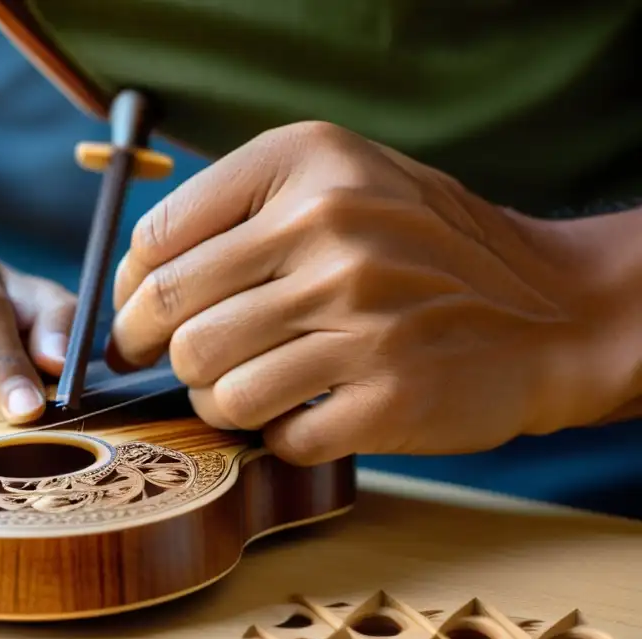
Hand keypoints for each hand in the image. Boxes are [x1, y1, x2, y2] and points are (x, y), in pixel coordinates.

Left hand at [108, 121, 631, 464]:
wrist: (549, 308)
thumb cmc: (419, 250)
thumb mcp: (340, 183)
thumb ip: (238, 214)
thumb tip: (131, 285)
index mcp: (305, 165)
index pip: (157, 240)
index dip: (128, 292)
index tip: (135, 318)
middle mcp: (332, 231)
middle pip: (171, 318)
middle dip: (154, 353)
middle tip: (171, 364)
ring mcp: (363, 317)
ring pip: (215, 387)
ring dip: (215, 401)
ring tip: (246, 391)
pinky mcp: (388, 396)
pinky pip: (279, 435)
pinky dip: (278, 435)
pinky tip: (303, 414)